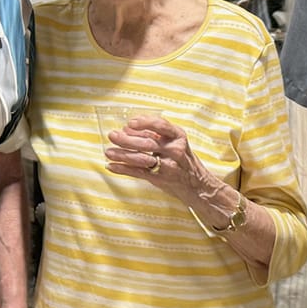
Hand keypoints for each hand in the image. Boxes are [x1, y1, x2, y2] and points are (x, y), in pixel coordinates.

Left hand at [104, 115, 218, 206]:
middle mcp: (174, 150)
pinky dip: (123, 169)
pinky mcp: (161, 179)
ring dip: (122, 155)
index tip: (129, 123)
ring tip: (108, 152)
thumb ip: (154, 134)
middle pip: (147, 142)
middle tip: (112, 136)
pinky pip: (139, 173)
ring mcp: (168, 166)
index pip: (160, 125)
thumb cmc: (183, 160)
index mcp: (177, 136)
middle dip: (127, 139)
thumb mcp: (174, 142)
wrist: (198, 185)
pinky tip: (111, 166)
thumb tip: (128, 128)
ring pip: (141, 158)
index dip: (143, 123)